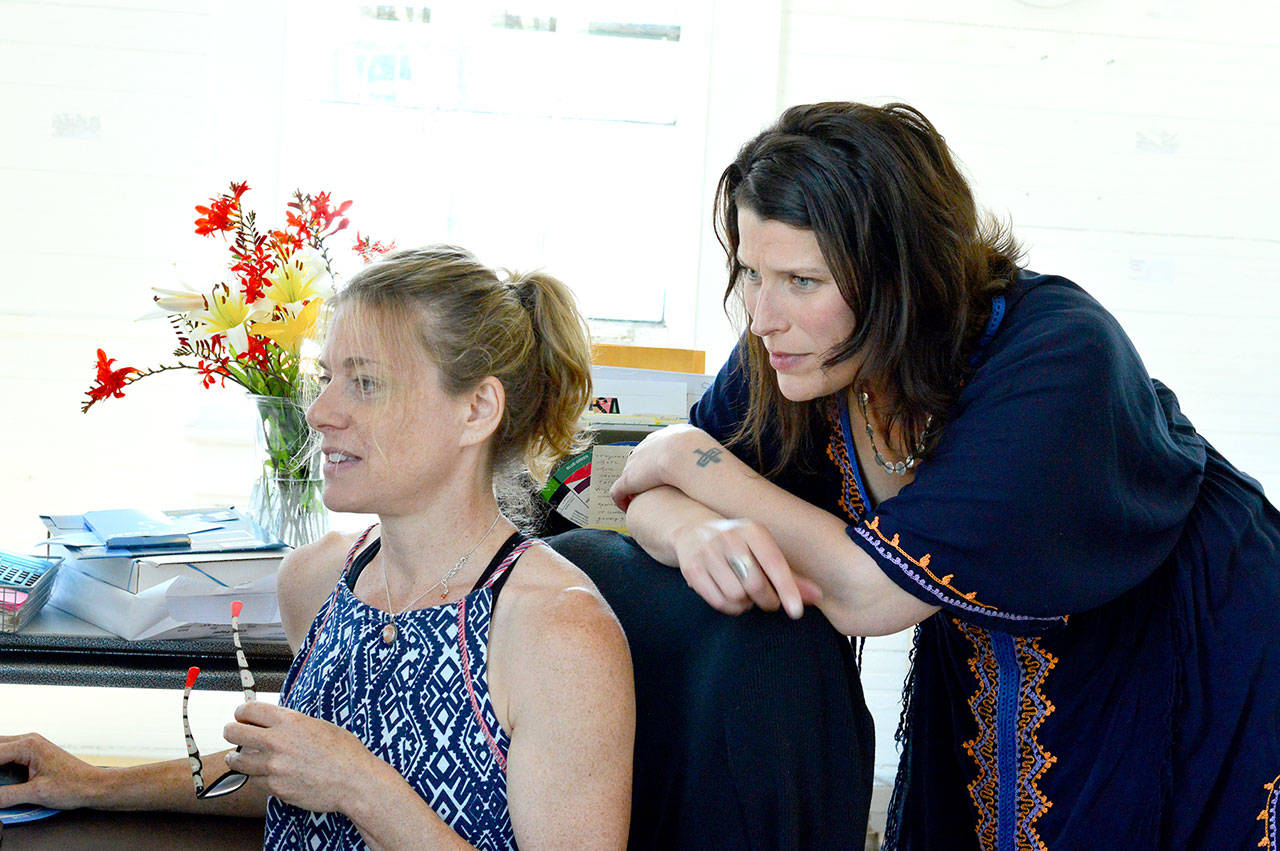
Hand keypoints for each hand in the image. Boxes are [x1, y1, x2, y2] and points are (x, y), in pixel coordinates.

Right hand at [0, 732, 107, 809]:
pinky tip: (2, 780)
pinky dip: (0, 765)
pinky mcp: (32, 754)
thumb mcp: (36, 794)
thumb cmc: (74, 786)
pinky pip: (6, 755)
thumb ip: (6, 796)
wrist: (94, 785)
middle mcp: (28, 740)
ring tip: (1, 783)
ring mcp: (30, 745)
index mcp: (28, 745)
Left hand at [223, 701, 382, 813]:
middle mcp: (277, 741)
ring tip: (241, 757)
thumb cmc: (344, 752)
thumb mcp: (318, 725)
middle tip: (236, 734)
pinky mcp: (275, 787)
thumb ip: (291, 723)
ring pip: (237, 761)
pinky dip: (259, 777)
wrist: (354, 780)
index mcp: (289, 721)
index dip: (242, 712)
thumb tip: (272, 722)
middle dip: (232, 732)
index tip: (242, 716)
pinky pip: (255, 781)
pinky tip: (270, 774)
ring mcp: (273, 766)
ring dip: (239, 758)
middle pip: (233, 732)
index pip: (248, 710)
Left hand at [610, 424, 711, 510]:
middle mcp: (652, 443)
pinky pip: (619, 491)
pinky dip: (622, 500)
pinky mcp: (629, 478)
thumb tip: (722, 467)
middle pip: (642, 456)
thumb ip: (711, 458)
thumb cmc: (709, 458)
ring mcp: (638, 460)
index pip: (662, 445)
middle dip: (643, 472)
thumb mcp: (713, 451)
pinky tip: (627, 509)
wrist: (689, 456)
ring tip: (638, 501)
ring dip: (633, 487)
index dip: (662, 460)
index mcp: (674, 433)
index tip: (666, 474)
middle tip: (650, 488)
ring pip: (630, 473)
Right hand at [672, 517, 822, 618]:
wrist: (693, 532)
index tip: (796, 612)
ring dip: (746, 604)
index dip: (787, 589)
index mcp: (752, 530)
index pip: (774, 563)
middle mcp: (729, 537)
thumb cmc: (740, 546)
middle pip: (755, 584)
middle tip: (769, 601)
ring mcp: (708, 552)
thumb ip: (790, 575)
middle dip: (767, 600)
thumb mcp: (764, 551)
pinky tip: (733, 599)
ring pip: (736, 596)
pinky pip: (719, 602)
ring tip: (746, 595)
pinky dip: (731, 608)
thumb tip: (818, 596)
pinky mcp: (692, 569)